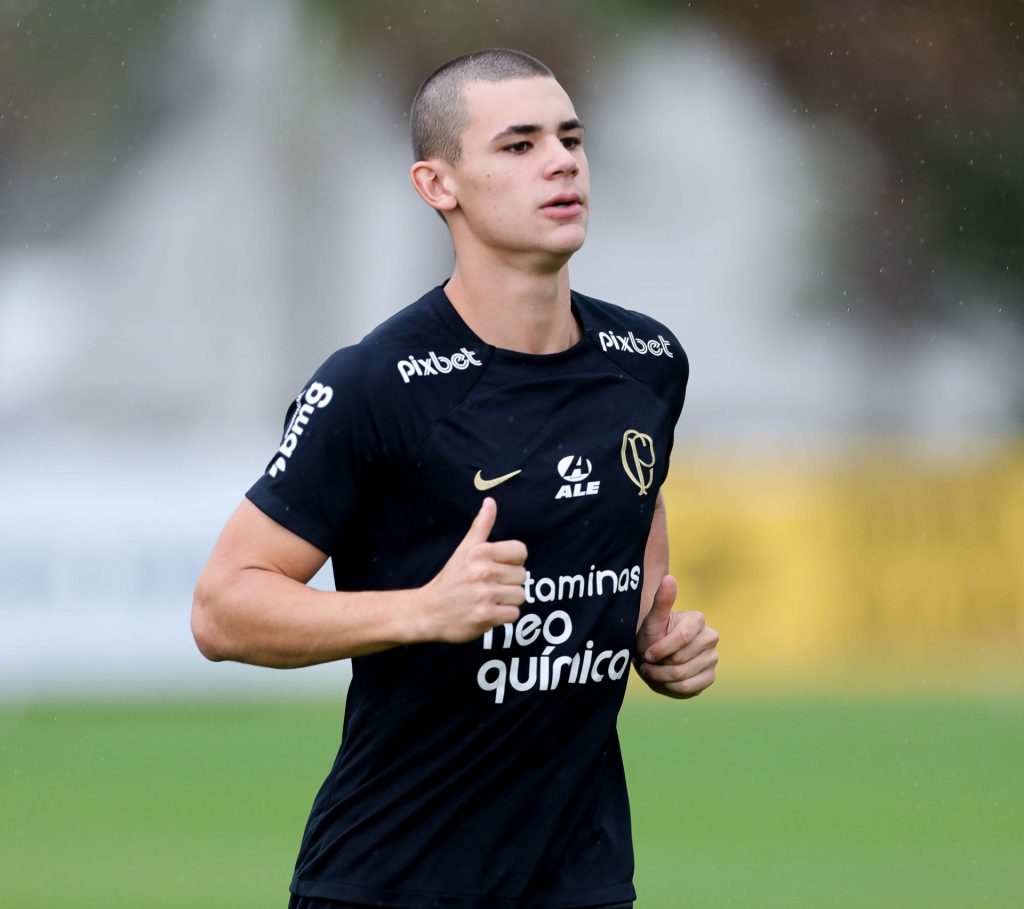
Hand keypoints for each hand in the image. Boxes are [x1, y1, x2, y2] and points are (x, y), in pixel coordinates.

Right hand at [417, 497, 527, 643]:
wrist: (428, 611)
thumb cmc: (450, 579)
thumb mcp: (464, 549)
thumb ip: (480, 526)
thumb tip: (490, 501)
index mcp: (480, 552)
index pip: (521, 551)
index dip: (513, 561)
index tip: (499, 567)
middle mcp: (483, 571)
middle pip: (522, 575)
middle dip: (509, 582)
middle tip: (489, 586)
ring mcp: (485, 595)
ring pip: (520, 595)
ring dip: (508, 600)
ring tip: (489, 599)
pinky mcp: (486, 616)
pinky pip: (514, 614)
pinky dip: (504, 615)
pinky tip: (489, 611)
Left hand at [635, 575, 718, 698]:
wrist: (654, 655)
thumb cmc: (652, 635)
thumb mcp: (652, 620)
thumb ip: (661, 600)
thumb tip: (669, 578)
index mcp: (698, 620)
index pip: (682, 638)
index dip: (660, 649)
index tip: (647, 653)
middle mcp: (711, 637)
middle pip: (680, 660)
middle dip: (659, 666)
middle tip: (649, 664)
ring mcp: (713, 658)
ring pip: (683, 676)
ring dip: (662, 678)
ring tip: (654, 672)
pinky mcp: (710, 676)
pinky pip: (691, 688)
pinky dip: (673, 688)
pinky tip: (666, 681)